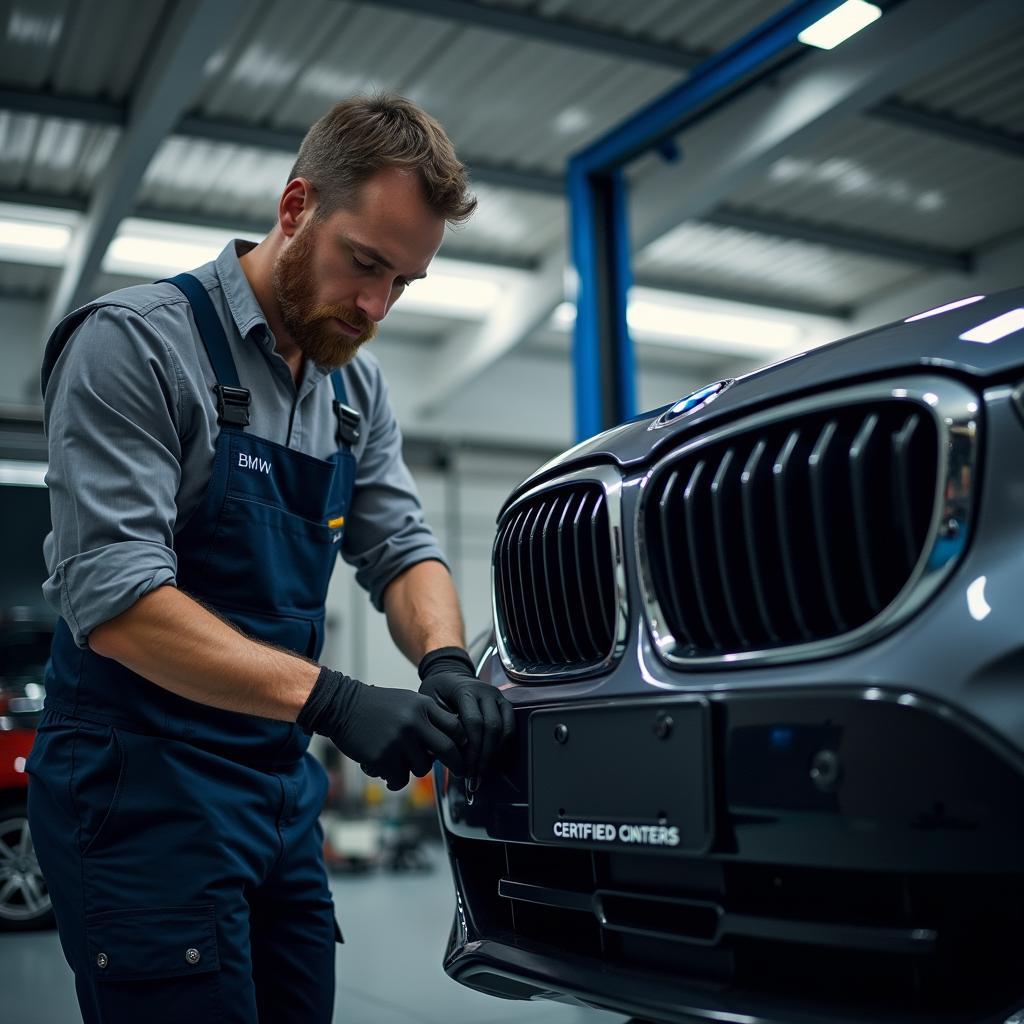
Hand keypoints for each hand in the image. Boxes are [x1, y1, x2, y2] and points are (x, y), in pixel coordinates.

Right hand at [297, 667, 464, 790]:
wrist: (341, 706)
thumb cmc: (378, 706)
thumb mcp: (408, 702)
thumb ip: (429, 718)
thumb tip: (454, 742)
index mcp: (423, 706)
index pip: (455, 727)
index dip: (463, 743)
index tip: (465, 753)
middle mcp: (414, 722)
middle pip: (447, 750)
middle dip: (458, 764)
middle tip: (462, 772)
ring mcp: (398, 740)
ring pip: (422, 768)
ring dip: (413, 769)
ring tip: (398, 760)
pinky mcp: (382, 757)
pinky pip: (400, 779)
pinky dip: (395, 780)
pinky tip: (386, 772)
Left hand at [418, 647, 514, 779]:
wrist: (449, 676)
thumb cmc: (437, 692)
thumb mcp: (430, 703)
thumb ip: (440, 724)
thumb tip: (447, 754)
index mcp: (464, 689)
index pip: (473, 721)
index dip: (471, 748)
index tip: (464, 768)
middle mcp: (485, 691)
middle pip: (491, 727)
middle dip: (483, 755)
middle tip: (474, 777)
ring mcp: (497, 696)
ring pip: (504, 728)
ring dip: (494, 753)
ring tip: (483, 772)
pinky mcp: (504, 704)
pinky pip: (510, 727)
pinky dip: (503, 745)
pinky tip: (492, 759)